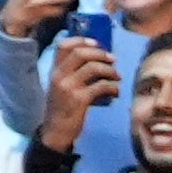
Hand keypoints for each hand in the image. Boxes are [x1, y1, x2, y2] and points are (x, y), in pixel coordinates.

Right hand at [34, 34, 118, 153]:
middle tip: (113, 59)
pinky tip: (116, 92)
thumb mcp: (61, 87)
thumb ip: (73, 74)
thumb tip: (100, 62)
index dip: (81, 40)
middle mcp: (59, 76)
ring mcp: (69, 87)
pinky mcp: (80, 100)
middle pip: (81, 53)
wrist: (55, 132)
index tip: (96, 43)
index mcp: (54, 71)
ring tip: (117, 77)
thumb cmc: (62, 109)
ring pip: (93, 68)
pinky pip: (101, 86)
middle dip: (100, 53)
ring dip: (110, 70)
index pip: (63, 46)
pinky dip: (113, 87)